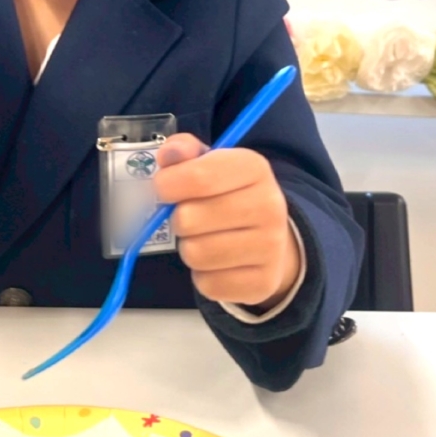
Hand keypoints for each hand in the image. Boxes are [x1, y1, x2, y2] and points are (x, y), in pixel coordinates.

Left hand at [154, 135, 300, 310]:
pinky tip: (217, 262)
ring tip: (204, 238)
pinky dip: (202, 276)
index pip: (197, 177)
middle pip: (188, 219)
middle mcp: (269, 206)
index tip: (164, 189)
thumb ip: (183, 151)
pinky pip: (207, 284)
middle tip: (190, 216)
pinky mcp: (263, 283)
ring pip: (194, 254)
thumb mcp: (208, 162)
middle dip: (178, 219)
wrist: (270, 236)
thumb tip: (168, 156)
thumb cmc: (228, 193)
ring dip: (189, 247)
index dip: (167, 185)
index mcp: (254, 168)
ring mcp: (270, 247)